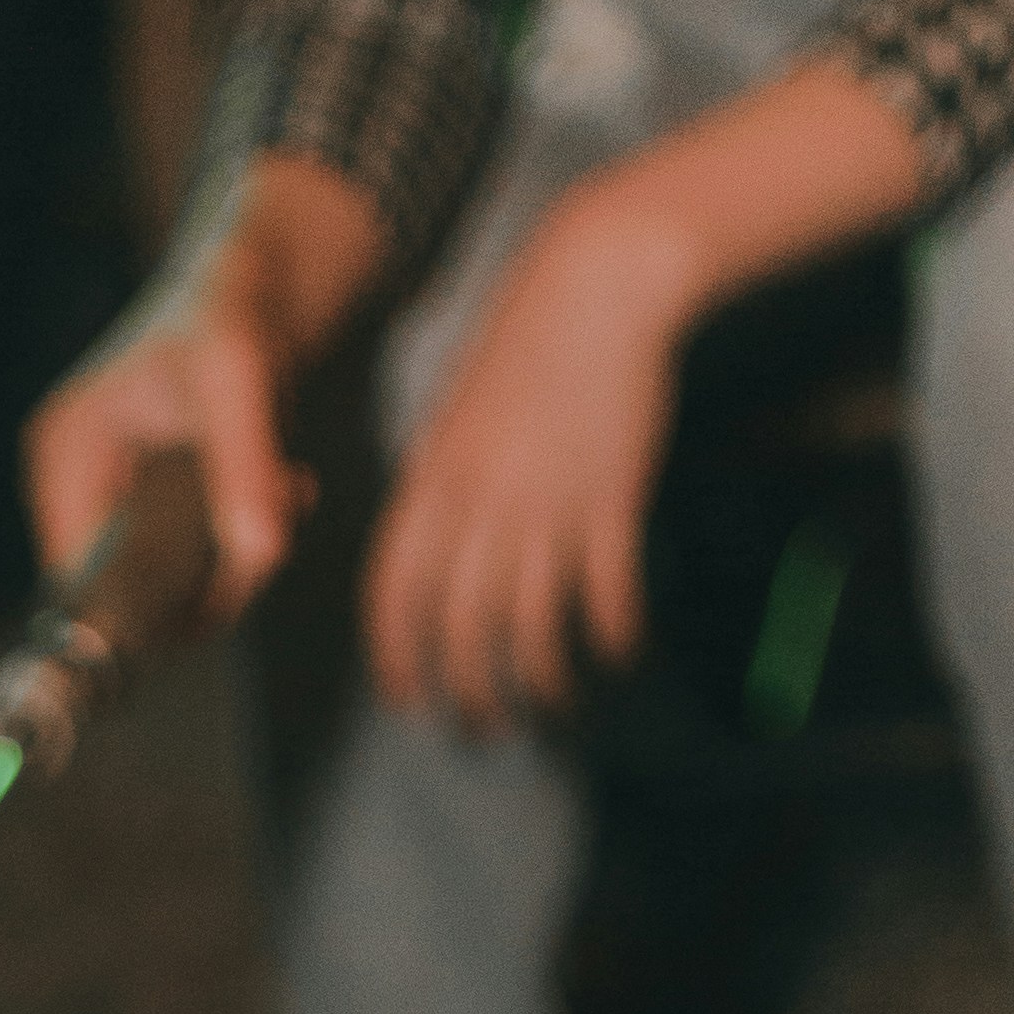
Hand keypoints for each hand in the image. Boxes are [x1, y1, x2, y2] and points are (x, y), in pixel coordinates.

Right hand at [28, 156, 391, 620]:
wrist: (262, 280)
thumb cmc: (235, 310)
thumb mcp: (238, 384)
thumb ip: (243, 466)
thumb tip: (261, 555)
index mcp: (62, 461)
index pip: (90, 584)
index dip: (166, 596)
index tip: (245, 558)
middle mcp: (74, 487)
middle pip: (135, 591)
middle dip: (219, 570)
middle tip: (280, 505)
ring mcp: (111, 497)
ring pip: (174, 583)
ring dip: (244, 554)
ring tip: (288, 486)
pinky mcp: (149, 503)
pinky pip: (195, 560)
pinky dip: (245, 536)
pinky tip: (282, 485)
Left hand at [366, 178, 691, 729]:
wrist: (598, 283)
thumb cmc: (526, 347)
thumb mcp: (454, 421)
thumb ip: (439, 492)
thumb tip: (432, 559)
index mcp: (430, 486)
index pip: (393, 598)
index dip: (398, 662)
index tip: (410, 702)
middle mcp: (480, 506)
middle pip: (460, 632)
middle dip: (469, 697)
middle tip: (484, 730)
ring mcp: (547, 506)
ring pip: (531, 629)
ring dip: (543, 684)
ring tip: (556, 708)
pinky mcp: (610, 499)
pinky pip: (606, 594)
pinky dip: (612, 637)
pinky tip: (620, 654)